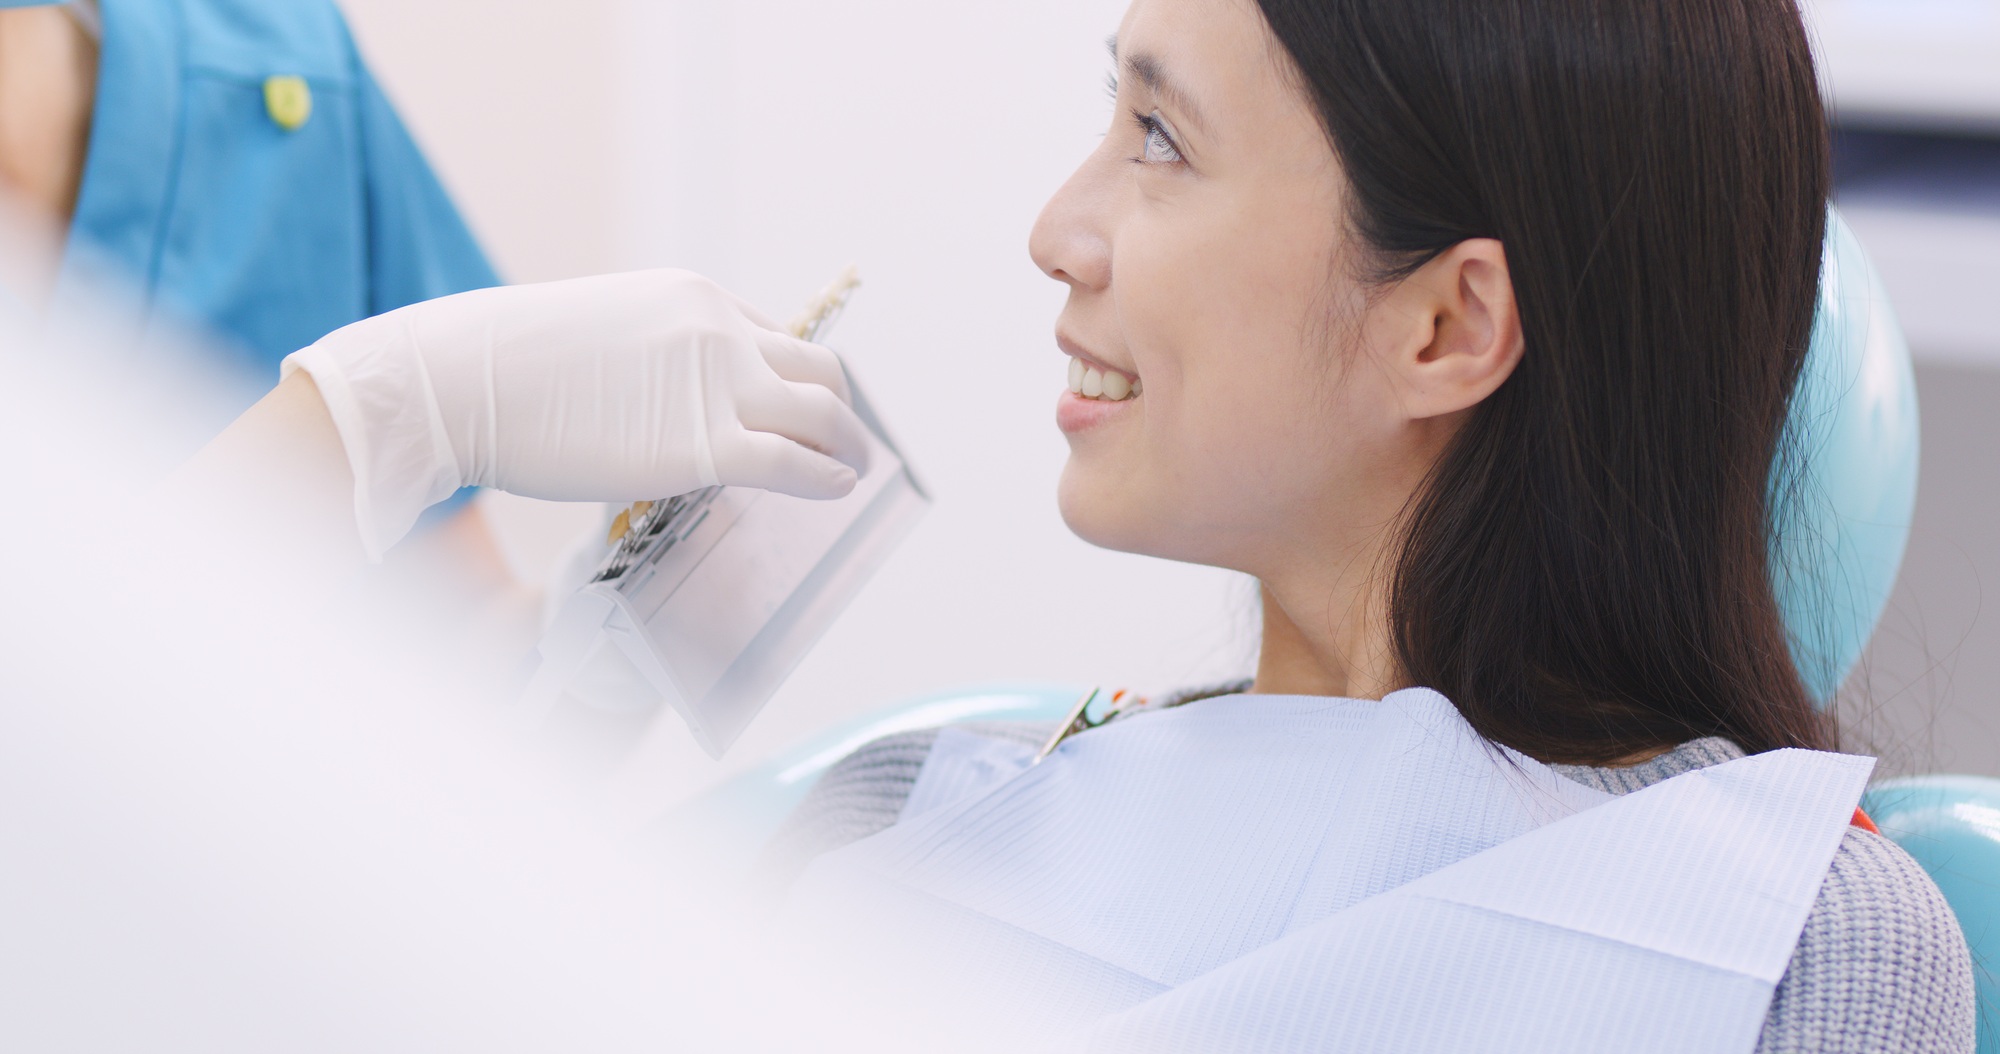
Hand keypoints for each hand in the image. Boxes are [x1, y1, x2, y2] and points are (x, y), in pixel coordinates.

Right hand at [283, 270, 871, 557]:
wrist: (460, 380)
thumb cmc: (507, 367)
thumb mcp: (601, 333)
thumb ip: (654, 357)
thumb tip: (668, 401)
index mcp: (694, 297)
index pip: (776, 335)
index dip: (796, 380)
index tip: (802, 412)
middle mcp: (718, 331)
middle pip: (820, 366)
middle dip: (842, 407)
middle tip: (848, 443)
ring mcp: (715, 386)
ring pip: (824, 410)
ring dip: (850, 443)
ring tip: (855, 470)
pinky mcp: (702, 447)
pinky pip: (795, 462)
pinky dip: (829, 476)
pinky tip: (837, 490)